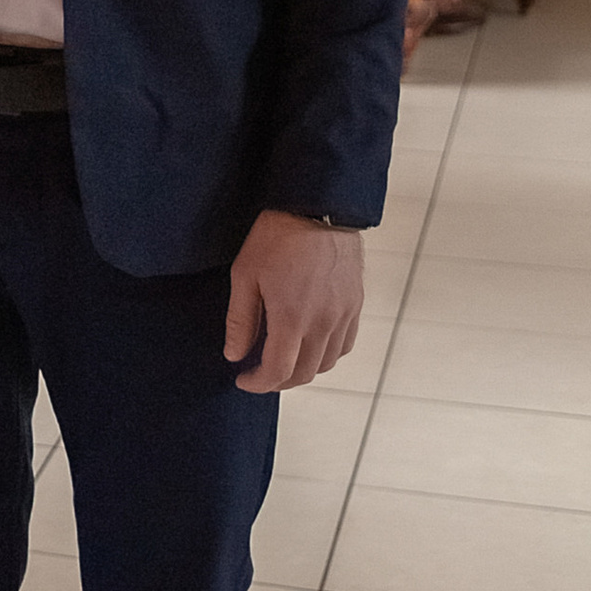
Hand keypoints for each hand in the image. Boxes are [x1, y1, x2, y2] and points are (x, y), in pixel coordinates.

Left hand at [224, 210, 362, 394]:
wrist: (317, 207)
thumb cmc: (277, 236)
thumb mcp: (245, 275)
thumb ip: (240, 320)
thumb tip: (234, 354)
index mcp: (292, 319)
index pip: (278, 372)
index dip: (258, 383)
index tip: (243, 379)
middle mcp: (323, 323)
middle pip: (304, 374)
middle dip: (278, 381)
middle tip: (260, 373)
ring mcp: (344, 314)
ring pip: (327, 363)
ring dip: (304, 369)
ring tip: (284, 359)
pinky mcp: (355, 303)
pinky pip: (345, 344)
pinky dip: (327, 354)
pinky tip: (311, 343)